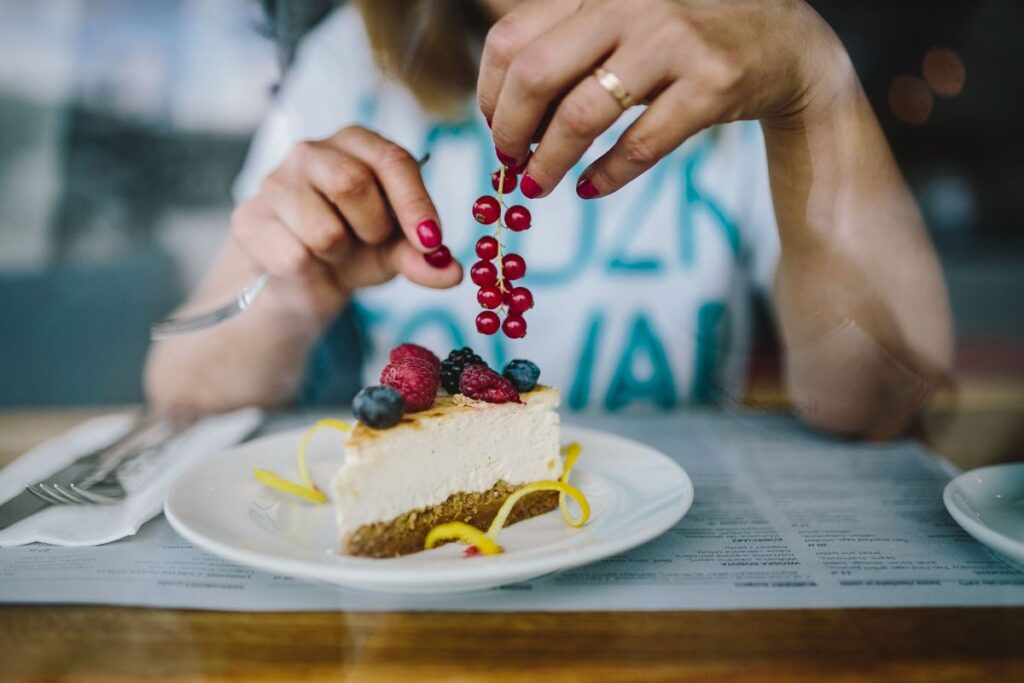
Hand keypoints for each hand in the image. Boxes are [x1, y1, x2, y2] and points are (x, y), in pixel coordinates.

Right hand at [231, 126, 461, 318]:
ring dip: (339, 254)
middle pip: (353, 184)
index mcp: (356, 143)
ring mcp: (273, 181)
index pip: (392, 159)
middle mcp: (311, 151)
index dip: (415, 203)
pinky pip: (294, 256)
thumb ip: (423, 258)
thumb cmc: (353, 251)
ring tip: (333, 251)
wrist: (297, 283)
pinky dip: (310, 273)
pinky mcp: (248, 219)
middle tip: (370, 242)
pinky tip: (304, 264)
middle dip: (373, 228)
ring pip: (323, 229)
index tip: (431, 240)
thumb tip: (452, 271)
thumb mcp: (396, 252)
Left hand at [478, 0, 848, 198]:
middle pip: (535, 74)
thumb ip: (568, 49)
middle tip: (508, 163)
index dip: (489, 93)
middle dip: (509, 131)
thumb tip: (504, 113)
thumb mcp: (623, 22)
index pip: (512, 38)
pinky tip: (589, 188)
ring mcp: (674, 42)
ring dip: (548, 163)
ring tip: (538, 186)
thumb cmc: (684, 39)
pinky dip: (605, 176)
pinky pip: (640, 145)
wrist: (784, 43)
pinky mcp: (712, 85)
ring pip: (581, 115)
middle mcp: (631, 4)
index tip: (494, 126)